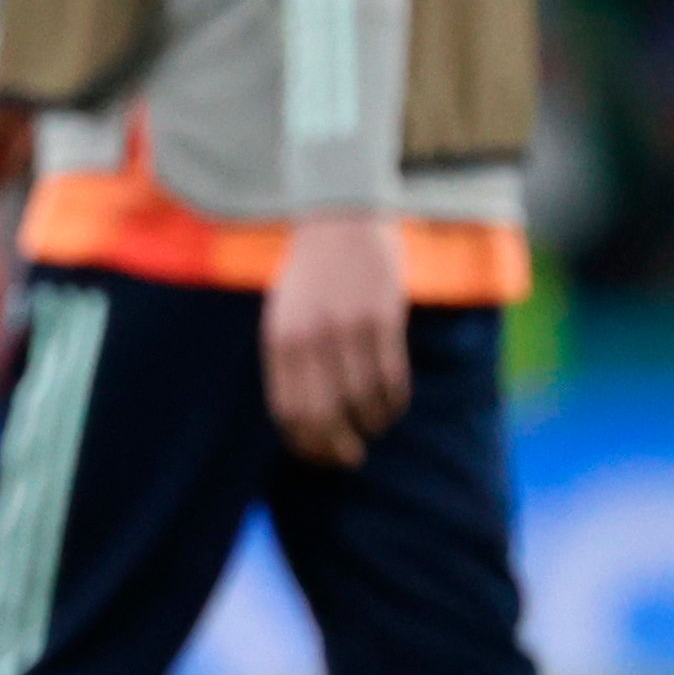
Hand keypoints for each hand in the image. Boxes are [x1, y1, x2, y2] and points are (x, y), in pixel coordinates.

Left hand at [263, 211, 410, 469]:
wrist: (342, 217)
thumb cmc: (311, 275)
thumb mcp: (284, 317)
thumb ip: (290, 364)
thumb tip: (305, 425)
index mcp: (280, 341)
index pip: (290, 413)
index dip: (306, 446)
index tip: (320, 456)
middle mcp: (311, 338)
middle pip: (325, 417)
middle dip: (337, 449)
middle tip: (349, 457)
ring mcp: (348, 328)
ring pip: (363, 403)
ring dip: (371, 426)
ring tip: (373, 426)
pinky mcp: (384, 318)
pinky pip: (392, 380)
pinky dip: (393, 404)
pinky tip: (392, 406)